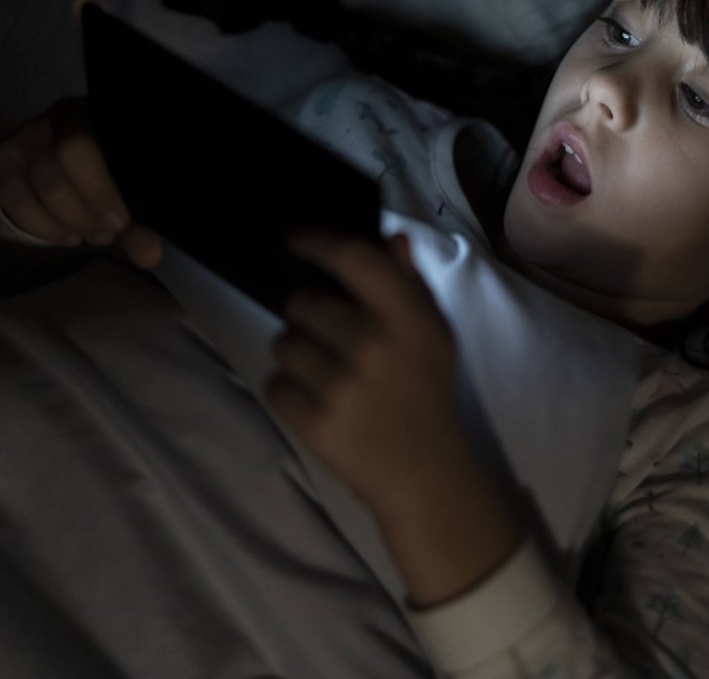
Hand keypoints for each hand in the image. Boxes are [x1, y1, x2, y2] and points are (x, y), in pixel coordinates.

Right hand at [0, 96, 162, 268]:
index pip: (84, 146)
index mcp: (98, 117)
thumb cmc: (114, 173)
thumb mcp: (131, 193)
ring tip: (89, 236)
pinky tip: (65, 235)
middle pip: (58, 164)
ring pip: (38, 180)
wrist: (78, 164)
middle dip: (82, 210)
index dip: (99, 191)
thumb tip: (149, 256)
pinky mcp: (4, 158)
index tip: (119, 224)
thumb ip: (142, 224)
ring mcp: (26, 135)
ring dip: (64, 219)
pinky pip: (11, 195)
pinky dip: (40, 225)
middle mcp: (58, 118)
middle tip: (104, 234)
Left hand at [268, 231, 522, 605]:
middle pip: (303, 304)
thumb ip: (410, 284)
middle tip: (327, 336)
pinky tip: (317, 402)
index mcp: (407, 318)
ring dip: (295, 354)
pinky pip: (275, 385)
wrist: (426, 470)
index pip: (353, 260)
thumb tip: (390, 239)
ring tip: (323, 373)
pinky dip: (288, 392)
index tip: (293, 239)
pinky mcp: (315, 423)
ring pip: (283, 344)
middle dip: (307, 315)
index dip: (316, 242)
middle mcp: (373, 346)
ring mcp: (342, 386)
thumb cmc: (428, 392)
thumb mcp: (434, 334)